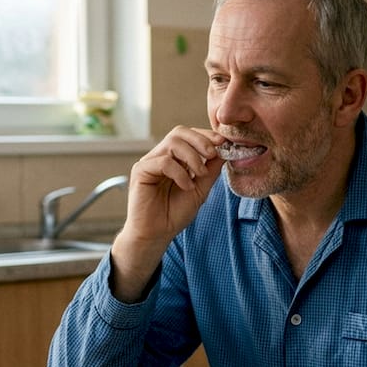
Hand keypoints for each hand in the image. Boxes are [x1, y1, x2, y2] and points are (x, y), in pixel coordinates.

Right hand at [109, 126, 225, 300]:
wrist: (157, 234)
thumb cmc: (175, 214)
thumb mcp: (200, 190)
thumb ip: (211, 170)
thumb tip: (225, 151)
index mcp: (174, 158)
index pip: (189, 136)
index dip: (206, 136)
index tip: (223, 142)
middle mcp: (160, 156)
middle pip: (179, 132)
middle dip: (200, 140)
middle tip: (213, 154)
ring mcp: (149, 162)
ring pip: (172, 142)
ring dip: (192, 157)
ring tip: (200, 175)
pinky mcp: (141, 171)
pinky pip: (164, 161)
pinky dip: (180, 172)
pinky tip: (186, 186)